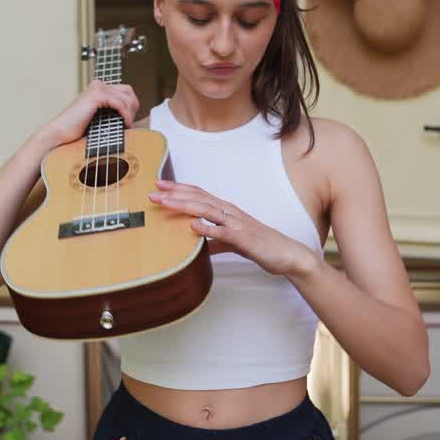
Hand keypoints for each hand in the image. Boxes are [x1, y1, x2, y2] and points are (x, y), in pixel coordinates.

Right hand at [48, 81, 139, 147]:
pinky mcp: (97, 95)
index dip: (131, 106)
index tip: (129, 121)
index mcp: (98, 87)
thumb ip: (112, 112)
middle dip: (133, 108)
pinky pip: (120, 104)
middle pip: (128, 92)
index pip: (125, 91)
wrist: (60, 132)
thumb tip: (131, 116)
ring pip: (126, 98)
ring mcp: (98, 88)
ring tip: (126, 126)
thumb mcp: (99, 117)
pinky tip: (125, 124)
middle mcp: (99, 84)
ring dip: (130, 114)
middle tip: (129, 123)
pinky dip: (126, 115)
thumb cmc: (76, 129)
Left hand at [148, 179, 315, 277]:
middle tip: (153, 193)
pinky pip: (223, 232)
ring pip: (207, 210)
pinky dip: (208, 228)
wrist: (285, 254)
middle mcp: (230, 212)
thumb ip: (213, 240)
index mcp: (226, 210)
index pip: (199, 194)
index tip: (159, 185)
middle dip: (175, 194)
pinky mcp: (243, 238)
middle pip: (198, 198)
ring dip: (185, 205)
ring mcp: (236, 223)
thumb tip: (195, 245)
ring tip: (166, 204)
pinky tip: (193, 226)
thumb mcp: (232, 242)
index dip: (179, 188)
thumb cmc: (260, 245)